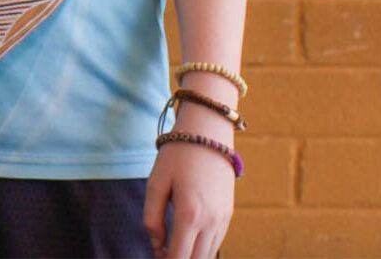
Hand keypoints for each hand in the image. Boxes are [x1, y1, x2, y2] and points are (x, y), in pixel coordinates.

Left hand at [144, 119, 236, 257]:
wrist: (208, 134)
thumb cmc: (176, 156)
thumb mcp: (155, 183)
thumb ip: (152, 218)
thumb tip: (156, 245)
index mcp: (190, 215)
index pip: (179, 258)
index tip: (154, 256)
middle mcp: (211, 222)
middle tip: (160, 253)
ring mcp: (223, 220)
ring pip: (208, 255)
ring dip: (190, 256)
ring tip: (169, 247)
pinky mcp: (228, 215)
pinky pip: (216, 242)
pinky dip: (201, 247)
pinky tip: (185, 238)